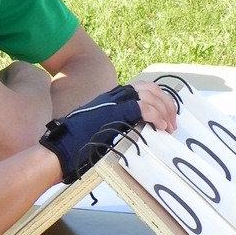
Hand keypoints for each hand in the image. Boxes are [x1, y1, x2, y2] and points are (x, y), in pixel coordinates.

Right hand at [39, 82, 176, 182]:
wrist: (62, 146)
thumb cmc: (75, 143)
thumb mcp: (97, 128)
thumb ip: (113, 124)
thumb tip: (128, 133)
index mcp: (110, 98)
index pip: (141, 89)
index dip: (158, 99)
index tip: (166, 115)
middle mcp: (113, 96)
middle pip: (149, 88)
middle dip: (166, 103)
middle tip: (172, 122)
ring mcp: (114, 102)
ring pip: (149, 95)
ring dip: (164, 110)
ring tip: (169, 126)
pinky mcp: (116, 112)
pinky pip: (144, 108)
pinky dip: (156, 116)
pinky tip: (160, 126)